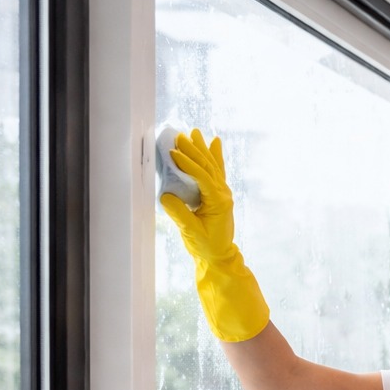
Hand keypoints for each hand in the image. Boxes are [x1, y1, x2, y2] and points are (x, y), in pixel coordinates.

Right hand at [158, 129, 269, 341]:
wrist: (220, 257)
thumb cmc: (206, 246)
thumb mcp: (190, 231)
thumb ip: (179, 212)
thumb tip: (166, 194)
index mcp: (218, 201)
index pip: (202, 177)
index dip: (187, 164)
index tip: (174, 152)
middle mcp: (223, 194)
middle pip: (207, 166)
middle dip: (193, 150)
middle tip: (180, 135)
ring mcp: (222, 193)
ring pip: (212, 166)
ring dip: (202, 149)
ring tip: (195, 132)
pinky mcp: (218, 195)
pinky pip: (217, 171)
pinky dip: (215, 156)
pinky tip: (214, 142)